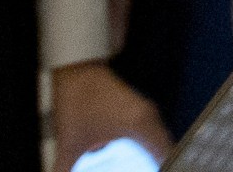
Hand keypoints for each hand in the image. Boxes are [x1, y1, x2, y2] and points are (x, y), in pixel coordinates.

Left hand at [49, 62, 171, 171]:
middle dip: (161, 164)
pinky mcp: (141, 109)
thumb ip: (65, 169)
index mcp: (141, 125)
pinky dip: (150, 146)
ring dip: (156, 155)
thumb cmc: (77, 104)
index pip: (165, 155)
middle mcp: (151, 117)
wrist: (77, 71)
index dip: (164, 168)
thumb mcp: (70, 143)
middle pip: (166, 148)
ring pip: (161, 140)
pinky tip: (138, 157)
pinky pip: (154, 133)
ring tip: (148, 168)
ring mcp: (148, 111)